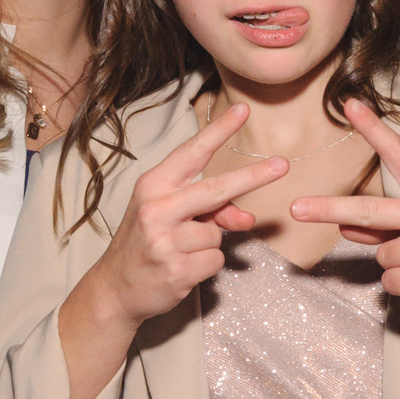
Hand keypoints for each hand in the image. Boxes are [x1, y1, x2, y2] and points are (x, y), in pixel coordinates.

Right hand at [79, 104, 290, 328]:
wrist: (116, 288)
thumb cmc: (147, 242)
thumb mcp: (169, 217)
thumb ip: (210, 210)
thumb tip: (247, 219)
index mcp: (153, 186)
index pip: (192, 153)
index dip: (219, 131)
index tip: (244, 110)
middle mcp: (156, 208)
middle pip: (216, 189)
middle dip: (253, 176)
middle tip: (283, 165)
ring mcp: (165, 241)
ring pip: (218, 233)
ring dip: (208, 244)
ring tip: (181, 250)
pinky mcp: (176, 270)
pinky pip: (215, 259)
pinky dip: (206, 265)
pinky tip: (183, 267)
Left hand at [289, 99, 399, 334]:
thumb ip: (389, 222)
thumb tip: (344, 224)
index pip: (399, 154)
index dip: (373, 129)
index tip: (349, 105)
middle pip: (369, 209)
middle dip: (328, 208)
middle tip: (296, 208)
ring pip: (381, 254)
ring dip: (396, 263)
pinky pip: (390, 280)